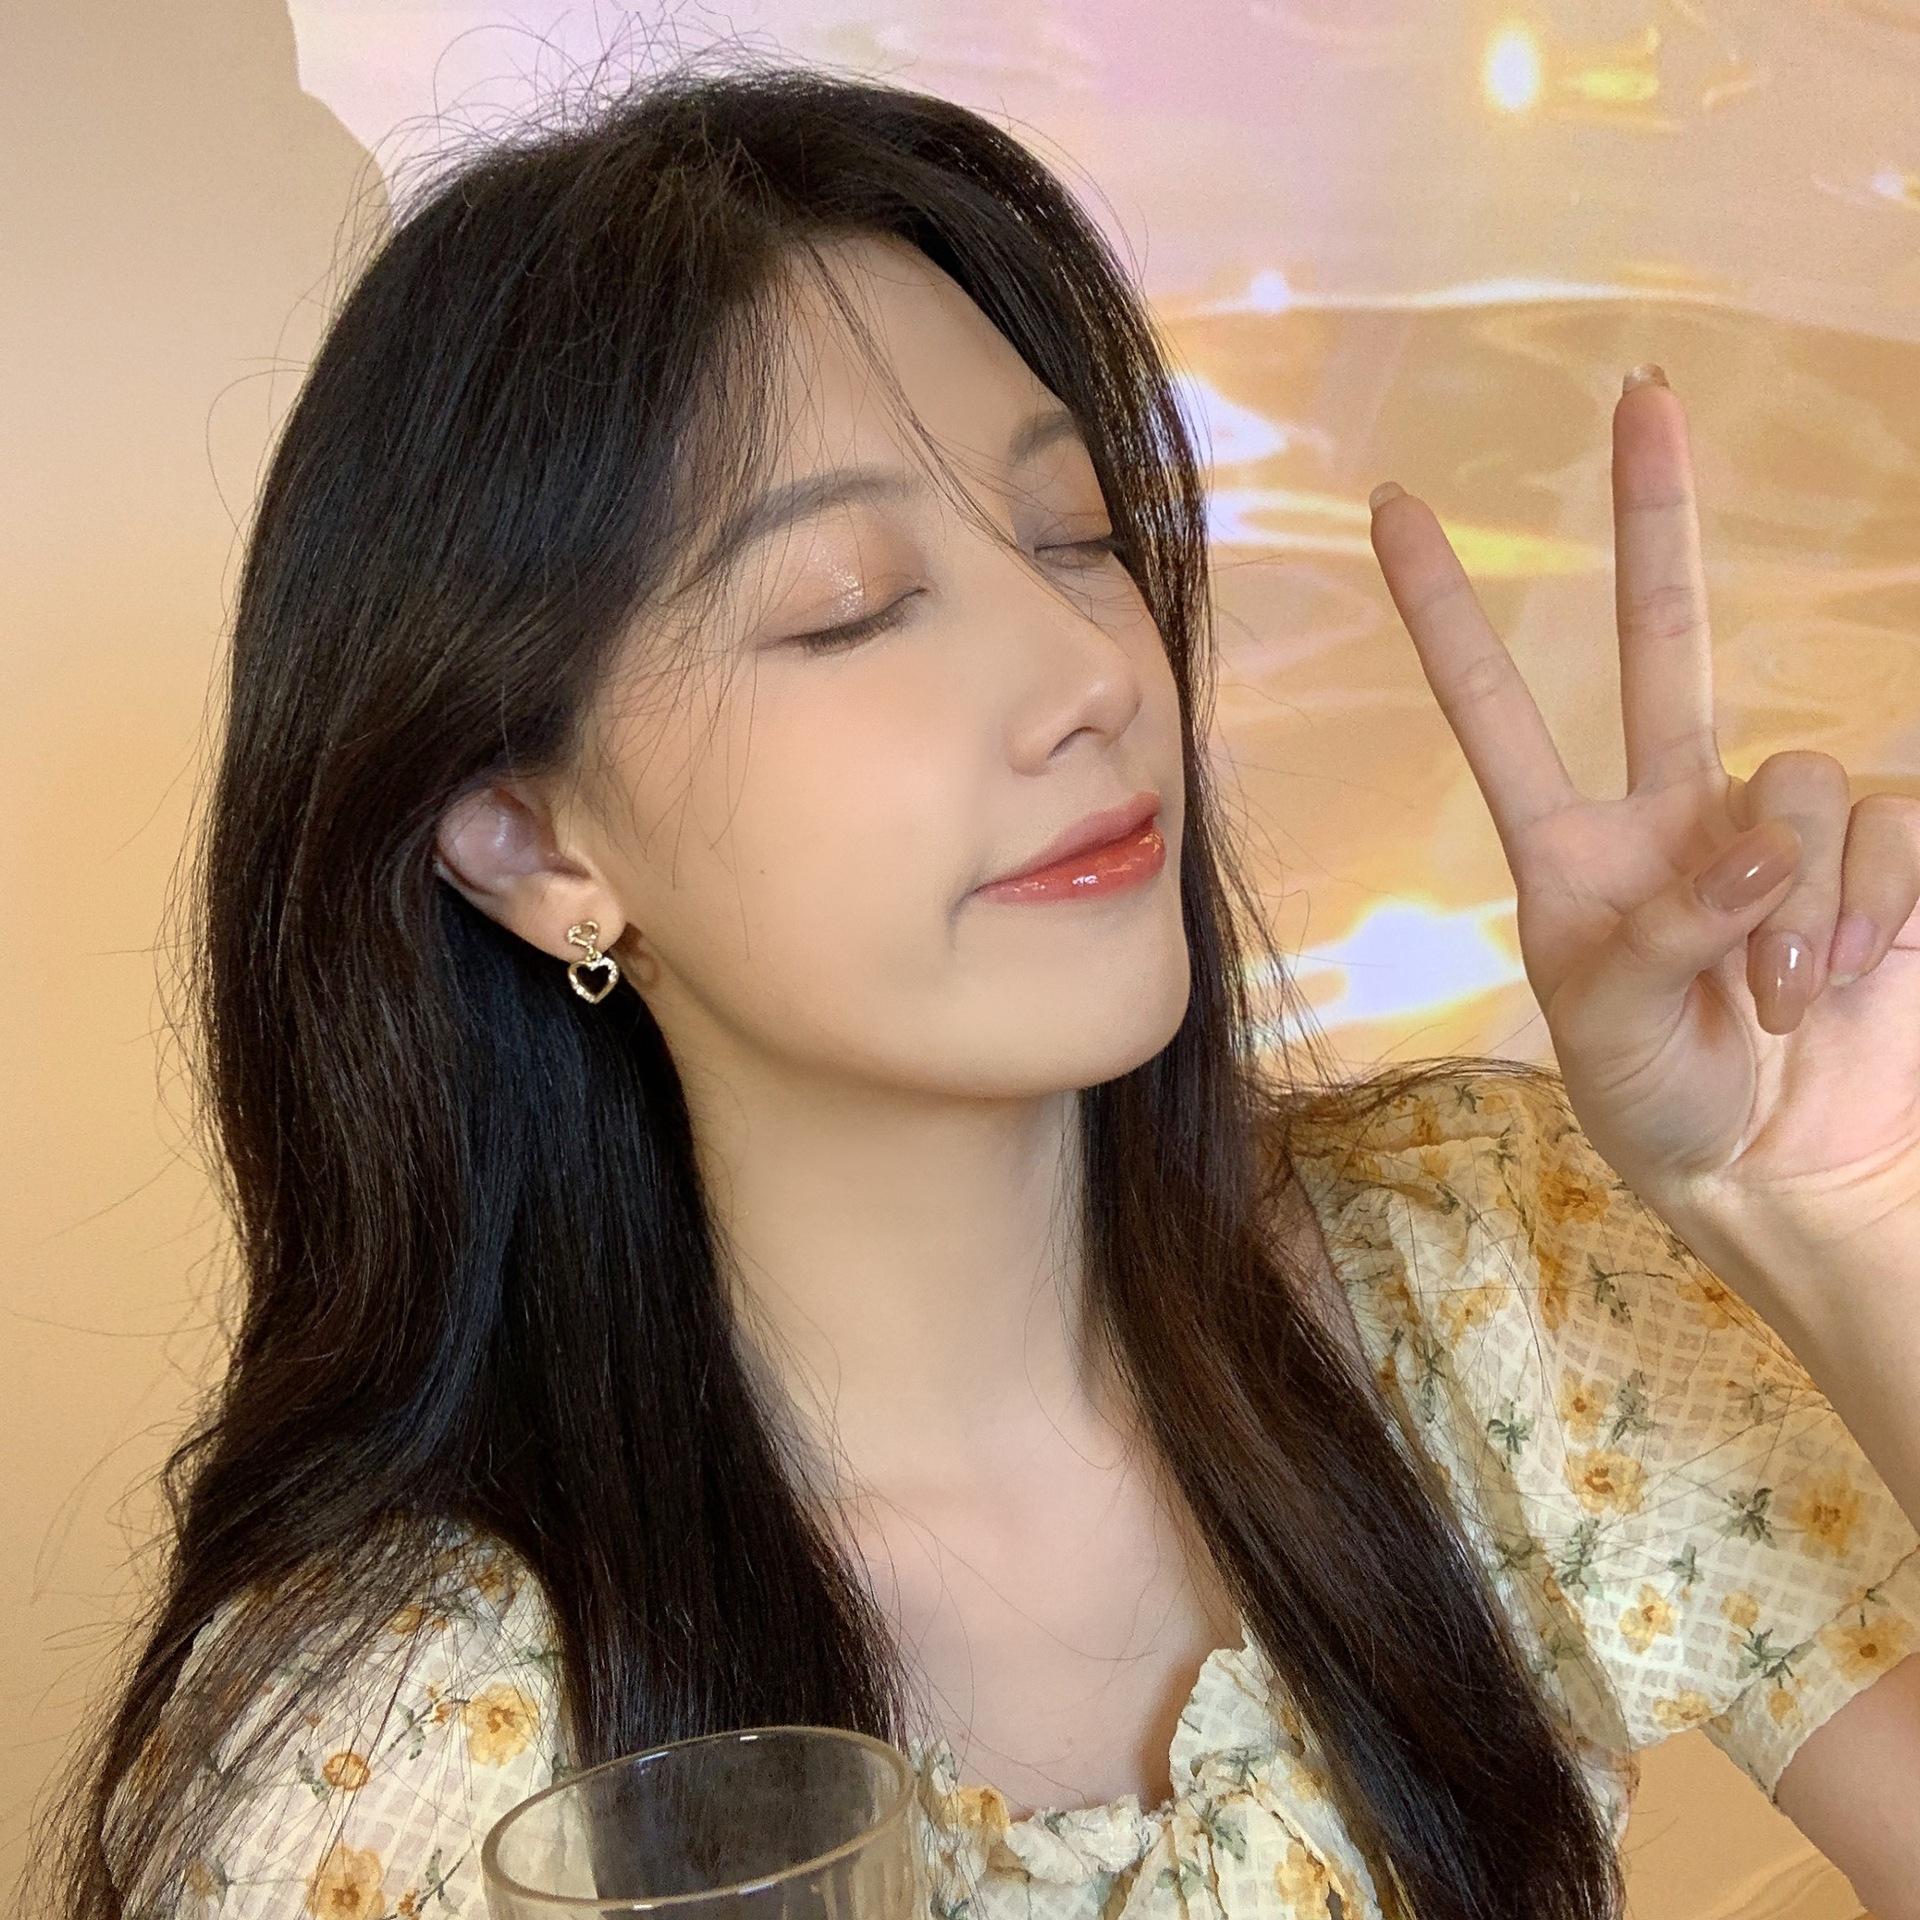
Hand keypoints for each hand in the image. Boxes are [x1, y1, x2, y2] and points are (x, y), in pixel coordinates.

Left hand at [1365, 367, 1919, 1291]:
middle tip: (1641, 399)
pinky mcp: (1878, 858)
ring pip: (1801, 778)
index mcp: (1572, 848)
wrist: (1777, 1167)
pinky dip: (1876, 908)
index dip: (1448, 614)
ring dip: (1798, 899)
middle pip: (1667, 644)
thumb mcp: (1610, 1025)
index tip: (1391, 509)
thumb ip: (1668, 927)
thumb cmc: (1656, 1101)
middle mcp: (1673, 812)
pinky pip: (1891, 829)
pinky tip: (1851, 976)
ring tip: (1781, 995)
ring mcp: (1778, 829)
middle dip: (1655, 522)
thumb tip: (1755, 842)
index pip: (1495, 713)